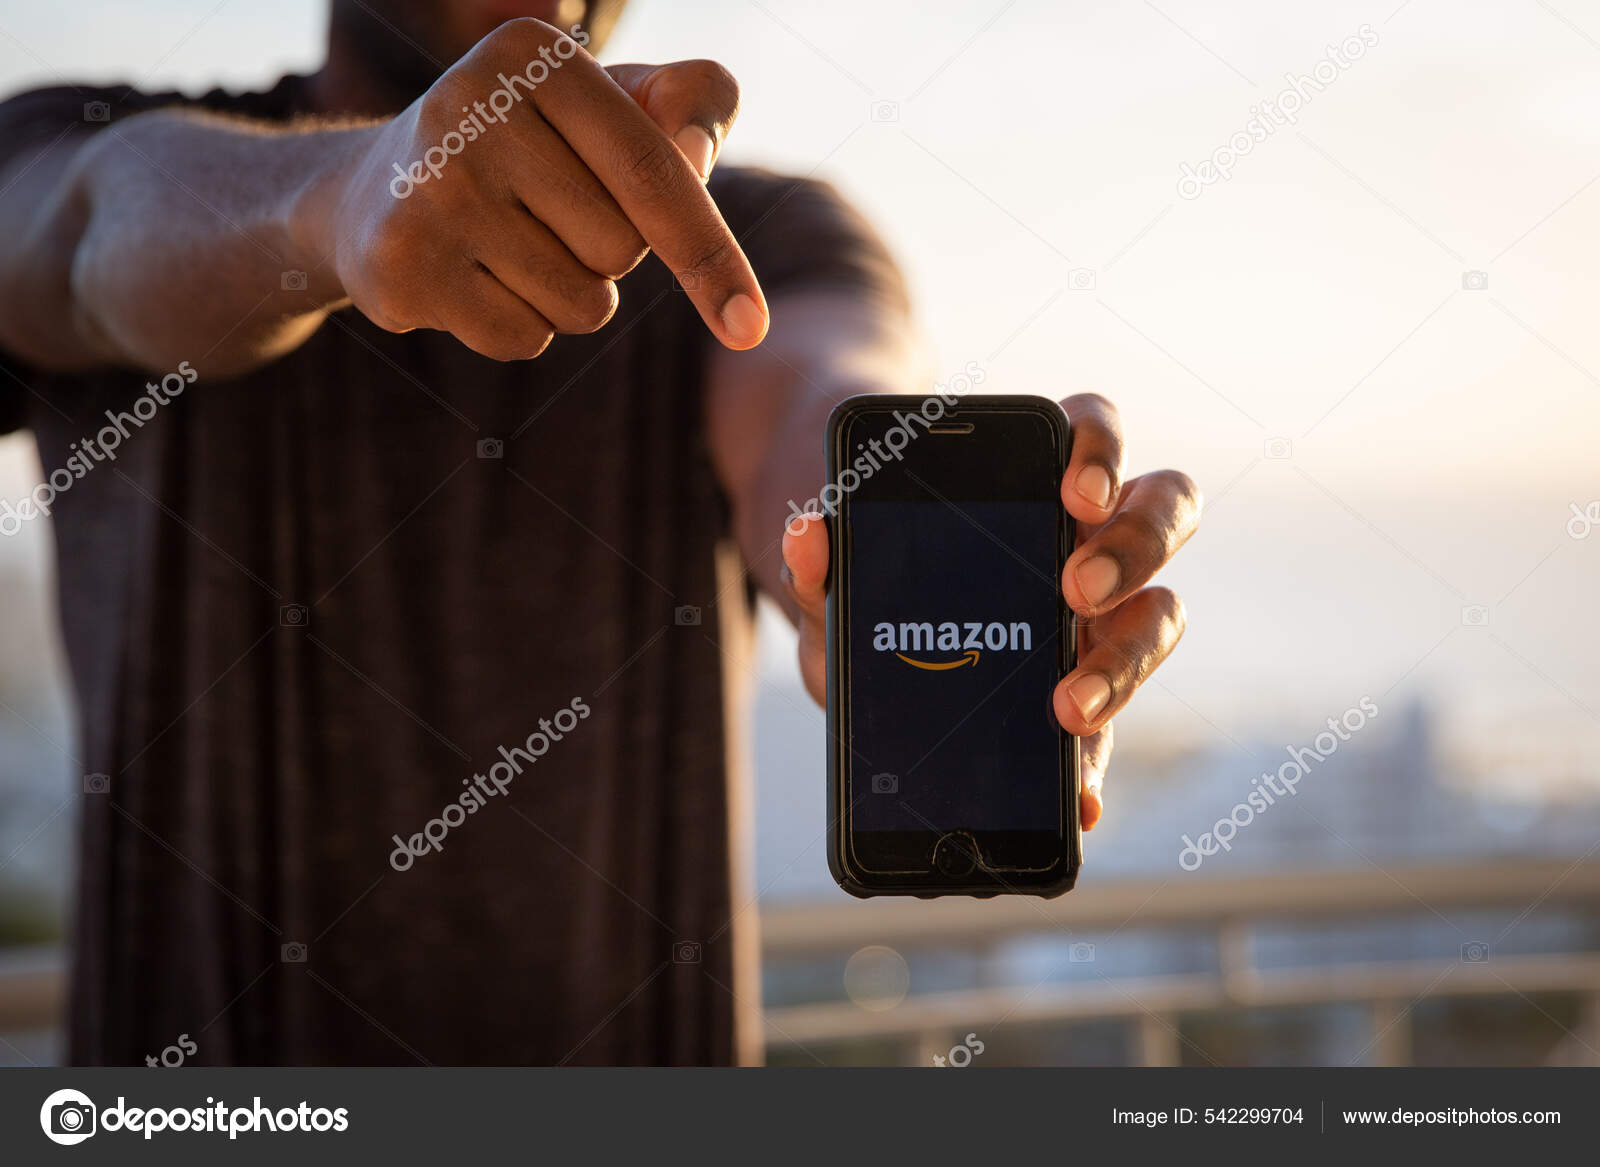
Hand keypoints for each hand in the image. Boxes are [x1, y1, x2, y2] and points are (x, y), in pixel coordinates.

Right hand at [302, 19, 767, 359]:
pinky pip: (525, 339)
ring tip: (506, 246)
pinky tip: (470, 278)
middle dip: (607, 253)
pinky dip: (517, 327)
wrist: (372, 192)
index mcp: (533, 54)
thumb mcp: (612, 106)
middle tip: (543, 215)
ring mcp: (429, 188)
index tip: (752, 328)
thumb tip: (697, 157)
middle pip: (621, 248)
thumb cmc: (532, 149)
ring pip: (580, 303)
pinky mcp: (401, 266)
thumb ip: (686, 109)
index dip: (710, 255)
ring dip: (567, 296)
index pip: (654, 172)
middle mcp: (470, 105)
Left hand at [779, 394, 1200, 829]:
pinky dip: (1095, 768)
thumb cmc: (859, 556)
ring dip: (1129, 660)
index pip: (1092, 427)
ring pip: (1163, 614)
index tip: (1072, 492)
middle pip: (1163, 510)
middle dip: (1133, 547)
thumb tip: (807, 537)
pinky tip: (1079, 803)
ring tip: (1070, 706)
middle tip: (1076, 590)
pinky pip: (1109, 730)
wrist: (854, 611)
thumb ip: (818, 555)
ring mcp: (1099, 614)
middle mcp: (1088, 532)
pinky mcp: (1084, 695)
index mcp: (1033, 474)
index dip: (1098, 448)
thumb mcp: (831, 558)